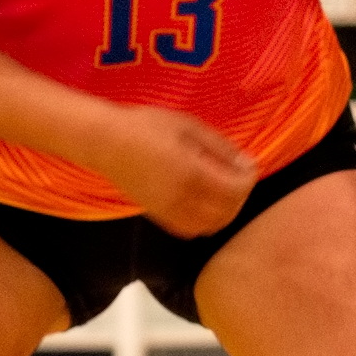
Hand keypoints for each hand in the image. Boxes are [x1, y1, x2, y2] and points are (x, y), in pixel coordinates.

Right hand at [94, 104, 259, 236]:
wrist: (106, 142)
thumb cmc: (146, 126)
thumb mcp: (188, 126)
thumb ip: (219, 146)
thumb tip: (246, 163)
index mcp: (191, 173)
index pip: (235, 190)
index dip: (248, 179)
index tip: (249, 164)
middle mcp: (182, 198)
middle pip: (227, 212)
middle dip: (240, 196)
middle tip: (238, 176)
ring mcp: (169, 211)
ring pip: (210, 226)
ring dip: (225, 211)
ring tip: (223, 190)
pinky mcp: (158, 216)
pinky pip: (190, 230)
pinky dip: (205, 222)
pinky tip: (204, 203)